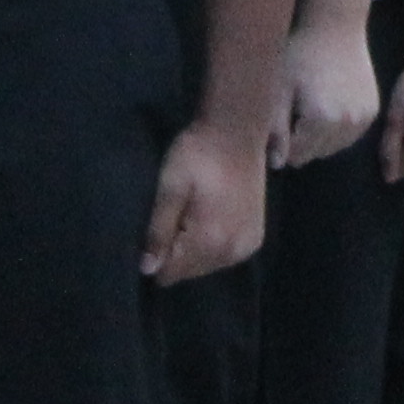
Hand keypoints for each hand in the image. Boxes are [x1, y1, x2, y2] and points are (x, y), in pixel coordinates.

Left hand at [142, 117, 270, 282]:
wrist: (239, 130)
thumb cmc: (198, 153)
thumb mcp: (170, 185)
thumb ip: (159, 229)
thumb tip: (147, 269)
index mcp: (210, 239)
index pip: (171, 273)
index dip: (156, 256)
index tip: (157, 228)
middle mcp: (233, 251)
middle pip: (189, 272)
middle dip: (176, 252)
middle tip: (176, 215)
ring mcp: (248, 246)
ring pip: (206, 265)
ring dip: (194, 249)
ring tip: (192, 214)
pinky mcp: (256, 238)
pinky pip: (224, 256)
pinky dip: (213, 244)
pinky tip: (209, 219)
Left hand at [280, 16, 381, 168]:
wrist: (335, 27)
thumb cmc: (300, 54)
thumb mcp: (279, 89)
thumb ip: (276, 129)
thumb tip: (276, 165)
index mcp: (320, 121)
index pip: (296, 156)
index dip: (283, 144)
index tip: (280, 123)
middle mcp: (345, 125)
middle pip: (316, 153)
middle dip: (302, 142)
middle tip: (294, 114)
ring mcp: (362, 119)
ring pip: (334, 147)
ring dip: (321, 138)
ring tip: (311, 110)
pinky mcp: (372, 110)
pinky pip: (351, 135)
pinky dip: (339, 129)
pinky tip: (330, 107)